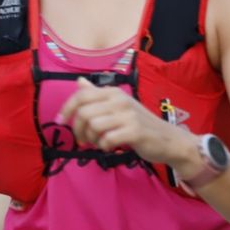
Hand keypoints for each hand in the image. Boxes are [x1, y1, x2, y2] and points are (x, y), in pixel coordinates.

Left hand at [58, 78, 192, 170]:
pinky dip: (104, 146)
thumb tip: (79, 82)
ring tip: (99, 143)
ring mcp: (128, 115)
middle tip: (83, 140)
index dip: (66, 109)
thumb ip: (97, 95)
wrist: (168, 139)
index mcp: (113, 93)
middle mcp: (120, 100)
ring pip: (93, 126)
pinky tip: (110, 147)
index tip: (60, 122)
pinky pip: (107, 139)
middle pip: (84, 113)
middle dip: (78, 130)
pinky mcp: (135, 131)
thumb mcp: (118, 106)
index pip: (81, 95)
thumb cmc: (140, 124)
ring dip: (92, 140)